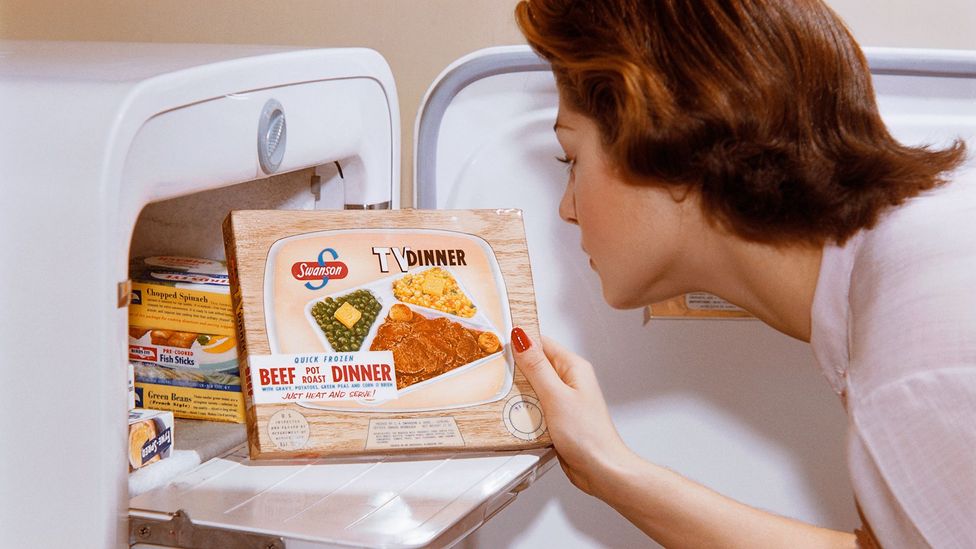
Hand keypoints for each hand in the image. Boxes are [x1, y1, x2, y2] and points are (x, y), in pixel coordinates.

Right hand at [512, 327, 637, 495]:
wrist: (601, 470)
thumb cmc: (588, 435)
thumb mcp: (556, 396)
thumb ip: (537, 367)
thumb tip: (522, 338)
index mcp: (573, 367)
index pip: (542, 343)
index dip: (520, 341)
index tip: (497, 342)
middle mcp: (569, 380)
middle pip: (534, 364)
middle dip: (514, 369)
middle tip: (493, 371)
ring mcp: (562, 399)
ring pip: (532, 387)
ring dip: (517, 391)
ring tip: (499, 393)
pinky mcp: (556, 417)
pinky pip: (534, 405)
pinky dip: (522, 408)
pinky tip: (511, 413)